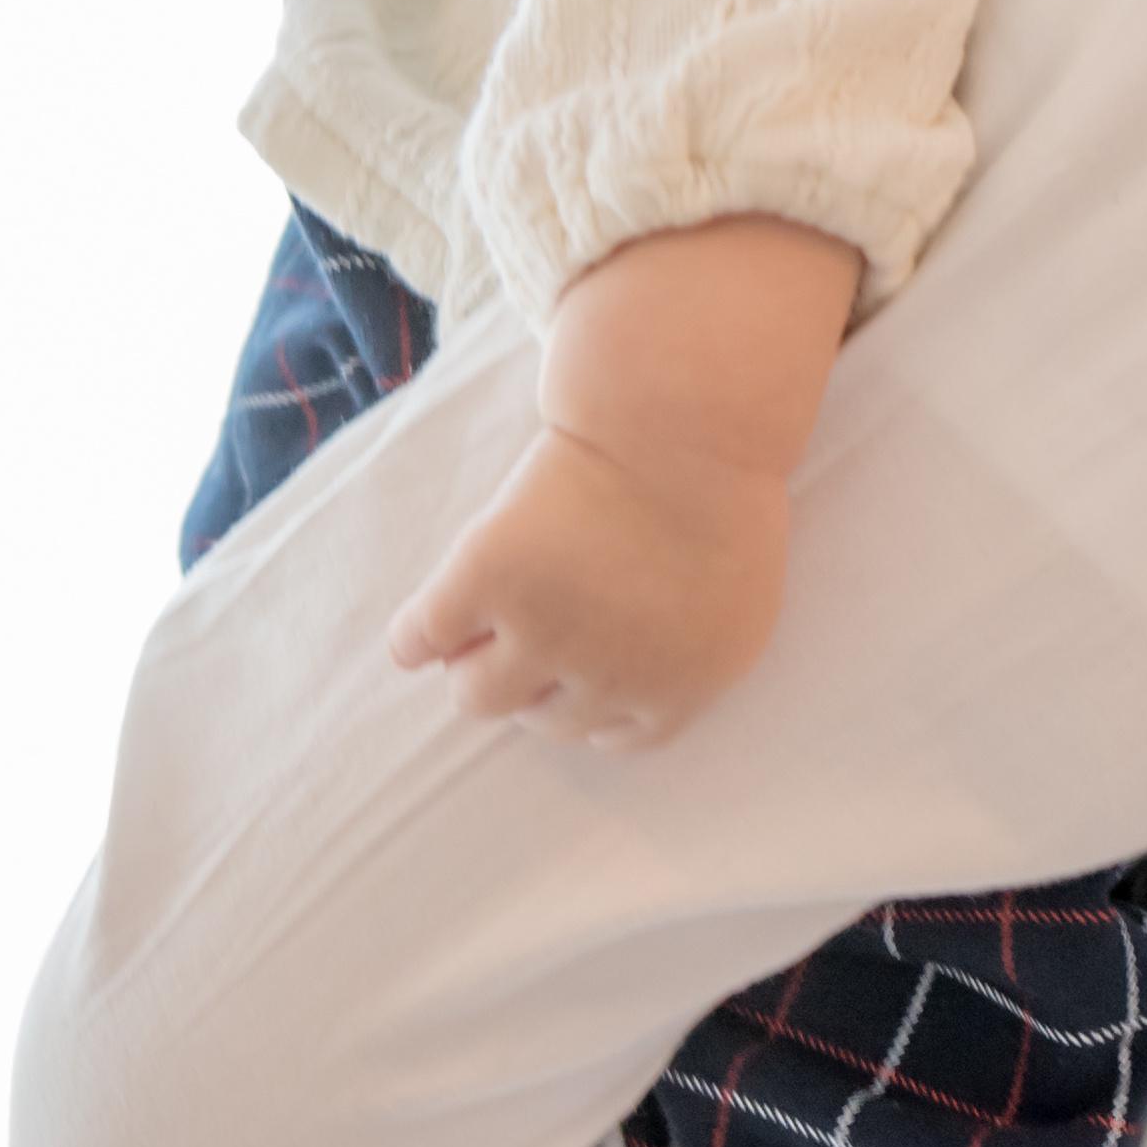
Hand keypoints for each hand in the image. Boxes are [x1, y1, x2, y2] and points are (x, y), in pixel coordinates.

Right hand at [383, 414, 790, 748]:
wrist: (686, 412)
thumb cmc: (714, 487)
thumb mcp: (731, 599)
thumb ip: (677, 657)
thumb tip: (608, 712)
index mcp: (679, 688)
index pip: (606, 733)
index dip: (582, 692)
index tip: (573, 656)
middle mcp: (613, 676)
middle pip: (540, 719)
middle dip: (534, 672)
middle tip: (536, 615)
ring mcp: (548, 631)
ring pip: (476, 693)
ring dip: (473, 662)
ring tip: (484, 617)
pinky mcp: (492, 577)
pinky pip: (421, 638)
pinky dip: (414, 637)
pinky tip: (428, 622)